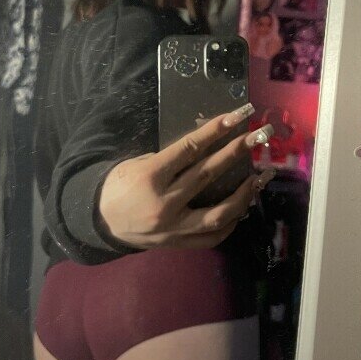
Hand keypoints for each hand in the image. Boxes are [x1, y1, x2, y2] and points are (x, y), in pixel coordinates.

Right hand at [98, 104, 274, 249]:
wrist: (100, 223)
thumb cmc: (118, 185)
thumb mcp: (136, 163)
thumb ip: (170, 160)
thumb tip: (204, 150)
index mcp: (150, 177)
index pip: (189, 149)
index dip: (215, 131)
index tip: (237, 116)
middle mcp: (164, 203)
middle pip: (208, 174)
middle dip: (236, 152)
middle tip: (259, 137)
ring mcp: (173, 227)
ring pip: (218, 212)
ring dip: (244, 193)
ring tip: (261, 177)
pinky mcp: (178, 243)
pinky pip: (212, 235)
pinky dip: (231, 221)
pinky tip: (244, 207)